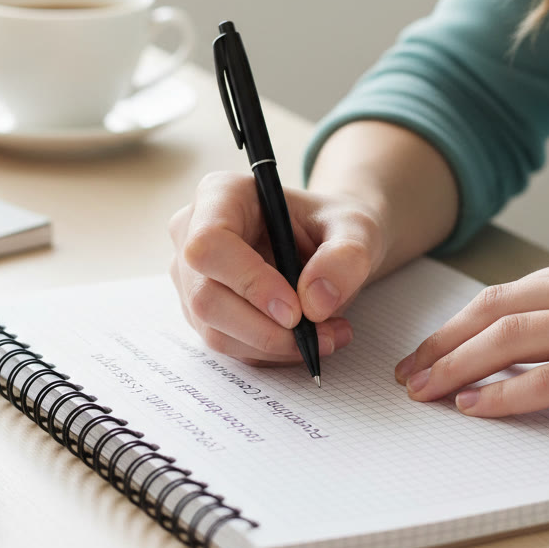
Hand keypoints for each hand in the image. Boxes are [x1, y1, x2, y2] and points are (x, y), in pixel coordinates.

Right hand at [168, 171, 381, 364]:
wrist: (328, 245)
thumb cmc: (332, 226)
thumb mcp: (357, 229)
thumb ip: (345, 257)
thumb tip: (315, 302)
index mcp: (220, 195)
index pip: (209, 243)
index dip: (248, 281)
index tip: (295, 310)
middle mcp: (192, 233)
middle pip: (206, 297)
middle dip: (266, 329)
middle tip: (322, 333)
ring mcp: (192, 277)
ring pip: (215, 330)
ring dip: (274, 345)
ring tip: (328, 335)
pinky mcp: (202, 312)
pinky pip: (229, 346)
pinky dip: (272, 352)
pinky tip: (309, 338)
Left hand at [394, 246, 548, 434]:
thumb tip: (506, 337)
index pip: (503, 293)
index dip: (455, 325)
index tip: (425, 350)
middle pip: (496, 310)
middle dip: (443, 343)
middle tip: (408, 372)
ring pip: (513, 338)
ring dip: (458, 366)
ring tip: (427, 390)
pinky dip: (505, 394)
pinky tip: (476, 406)